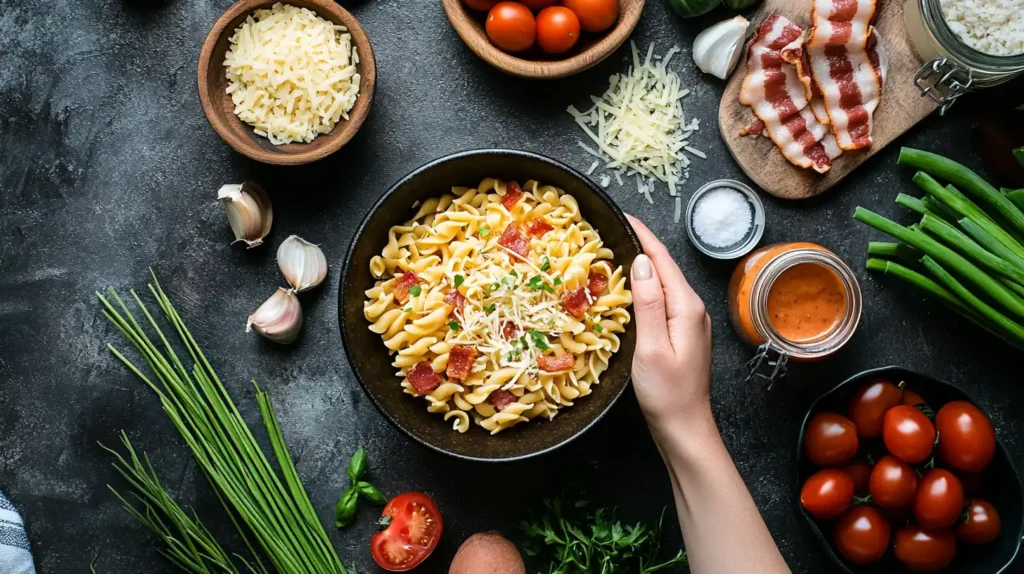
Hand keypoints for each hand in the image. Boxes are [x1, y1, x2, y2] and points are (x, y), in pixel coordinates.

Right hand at [626, 215, 712, 434]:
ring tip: (617, 250)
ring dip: (643, 265)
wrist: (684, 428)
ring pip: (663, 283)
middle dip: (641, 245)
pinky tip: (630, 288)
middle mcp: (692, 309)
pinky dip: (646, 287)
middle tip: (612, 229)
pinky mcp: (682, 334)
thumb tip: (642, 262)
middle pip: (664, 268)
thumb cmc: (666, 393)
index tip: (622, 215)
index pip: (662, 260)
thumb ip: (647, 303)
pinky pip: (663, 300)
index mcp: (686, 307)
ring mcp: (690, 321)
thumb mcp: (650, 346)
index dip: (643, 235)